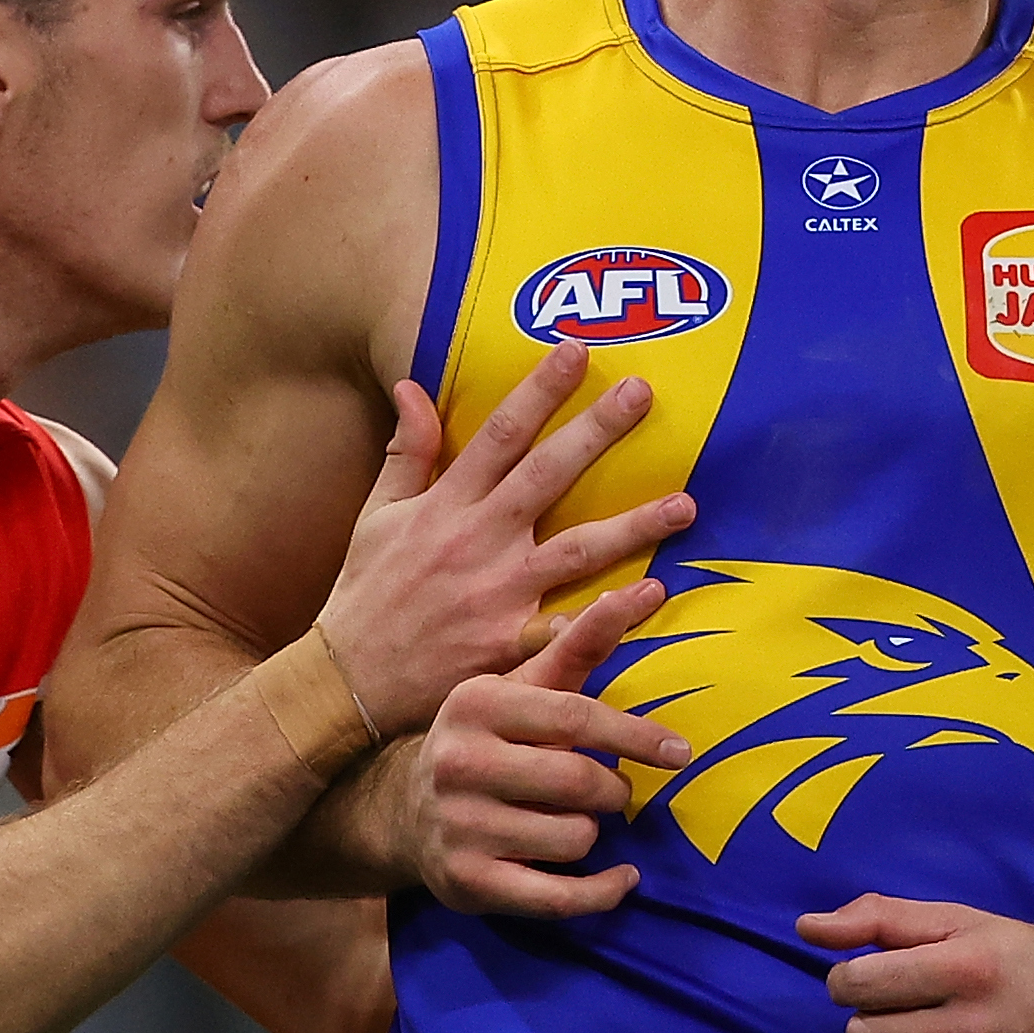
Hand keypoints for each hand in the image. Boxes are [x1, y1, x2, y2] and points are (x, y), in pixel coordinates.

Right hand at [314, 343, 692, 737]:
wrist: (348, 681)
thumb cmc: (366, 592)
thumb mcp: (375, 515)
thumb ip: (405, 452)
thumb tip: (411, 386)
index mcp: (446, 505)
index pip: (499, 434)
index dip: (538, 391)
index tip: (576, 351)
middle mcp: (477, 541)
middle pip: (546, 475)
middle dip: (595, 431)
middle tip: (643, 392)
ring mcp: (497, 593)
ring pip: (576, 550)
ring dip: (633, 526)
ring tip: (685, 505)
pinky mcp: (509, 644)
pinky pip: (567, 627)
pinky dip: (607, 615)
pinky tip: (652, 597)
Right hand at [406, 582, 688, 916]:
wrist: (401, 808)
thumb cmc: (485, 738)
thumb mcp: (522, 685)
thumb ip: (582, 642)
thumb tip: (648, 589)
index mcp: (478, 705)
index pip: (573, 718)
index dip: (634, 735)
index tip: (679, 752)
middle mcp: (460, 763)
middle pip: (578, 783)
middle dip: (612, 790)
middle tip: (612, 791)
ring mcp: (460, 826)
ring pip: (573, 838)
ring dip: (591, 833)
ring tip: (572, 821)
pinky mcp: (467, 882)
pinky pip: (556, 898)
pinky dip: (600, 893)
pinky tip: (620, 879)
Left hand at [795, 894, 1033, 1032]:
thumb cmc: (1022, 960)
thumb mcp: (959, 921)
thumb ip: (879, 919)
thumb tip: (805, 928)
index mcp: (968, 969)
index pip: (856, 985)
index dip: (848, 980)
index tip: (869, 980)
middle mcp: (978, 1031)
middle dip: (866, 1021)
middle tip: (897, 1013)